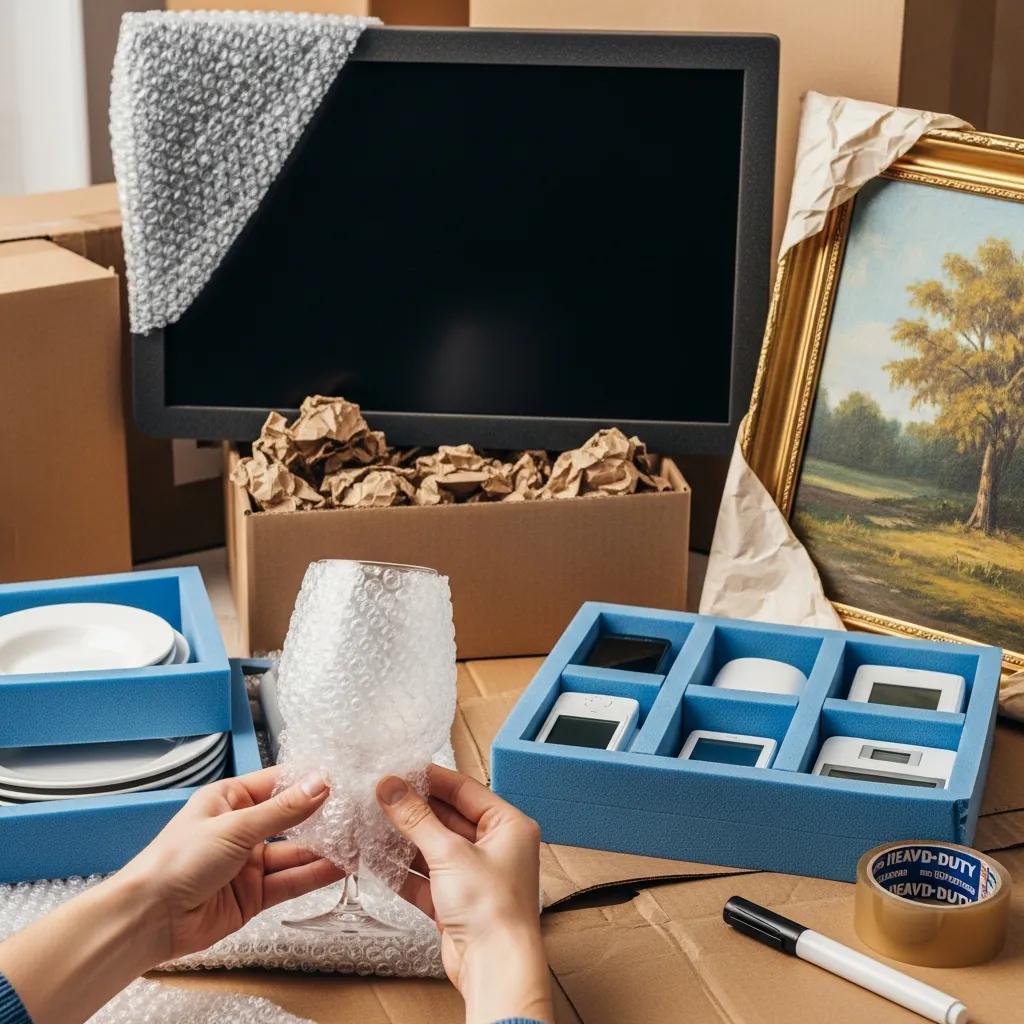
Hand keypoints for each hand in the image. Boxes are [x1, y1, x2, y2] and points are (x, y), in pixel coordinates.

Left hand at [120, 764, 343, 960]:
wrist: (149, 919)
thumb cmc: (178, 860)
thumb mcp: (235, 827)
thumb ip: (283, 810)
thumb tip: (322, 783)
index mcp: (231, 799)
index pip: (279, 783)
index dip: (310, 781)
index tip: (344, 778)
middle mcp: (242, 828)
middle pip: (292, 819)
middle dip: (323, 817)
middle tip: (359, 812)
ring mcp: (249, 863)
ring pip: (295, 852)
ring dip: (325, 849)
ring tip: (359, 842)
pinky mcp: (254, 894)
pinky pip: (290, 880)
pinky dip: (315, 874)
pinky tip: (340, 867)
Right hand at [376, 765, 552, 1023]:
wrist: (495, 969)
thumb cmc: (492, 909)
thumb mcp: (449, 853)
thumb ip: (417, 818)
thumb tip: (391, 787)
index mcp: (508, 825)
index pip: (465, 790)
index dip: (431, 779)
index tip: (399, 770)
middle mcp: (495, 847)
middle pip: (447, 817)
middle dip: (414, 810)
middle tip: (380, 795)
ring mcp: (475, 875)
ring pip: (434, 848)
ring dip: (405, 839)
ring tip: (373, 821)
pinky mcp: (457, 901)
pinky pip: (426, 877)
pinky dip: (404, 870)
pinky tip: (378, 860)